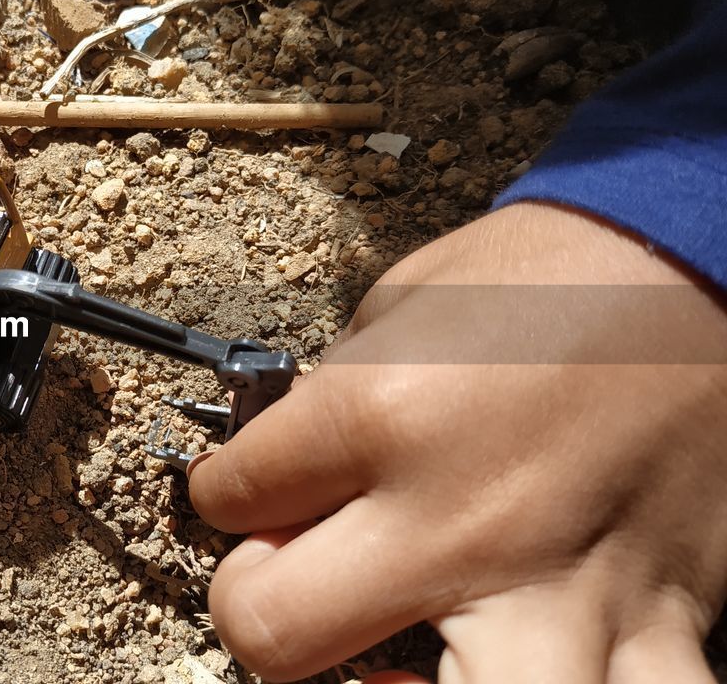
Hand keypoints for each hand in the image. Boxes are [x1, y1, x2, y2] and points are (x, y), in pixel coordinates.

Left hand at [188, 203, 726, 681]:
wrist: (701, 257)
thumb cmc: (555, 273)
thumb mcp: (404, 301)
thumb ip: (330, 398)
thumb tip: (283, 470)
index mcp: (383, 415)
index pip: (229, 494)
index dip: (221, 492)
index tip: (245, 490)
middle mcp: (460, 518)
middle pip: (274, 634)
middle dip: (256, 607)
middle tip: (285, 577)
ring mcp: (562, 586)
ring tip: (388, 659)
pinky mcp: (661, 618)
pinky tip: (520, 668)